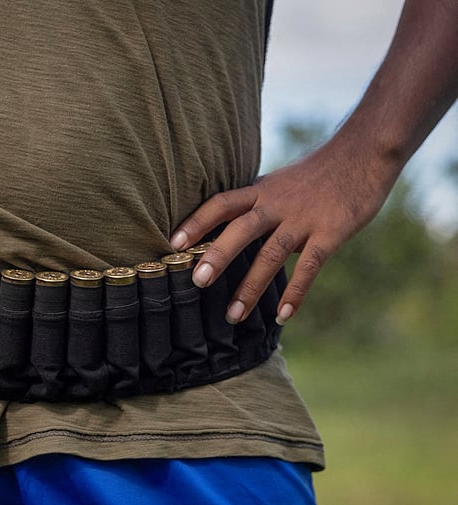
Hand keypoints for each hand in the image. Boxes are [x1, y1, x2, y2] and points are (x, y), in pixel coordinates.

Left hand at [169, 143, 397, 324]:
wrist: (364, 154)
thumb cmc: (314, 174)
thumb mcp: (276, 182)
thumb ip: (251, 204)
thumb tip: (220, 227)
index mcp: (260, 190)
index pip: (221, 203)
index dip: (196, 222)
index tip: (173, 244)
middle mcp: (276, 204)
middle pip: (241, 229)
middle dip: (217, 255)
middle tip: (196, 281)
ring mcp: (303, 219)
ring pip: (271, 254)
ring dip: (250, 287)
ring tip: (232, 316)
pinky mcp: (331, 233)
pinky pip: (309, 267)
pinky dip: (295, 293)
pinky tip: (282, 316)